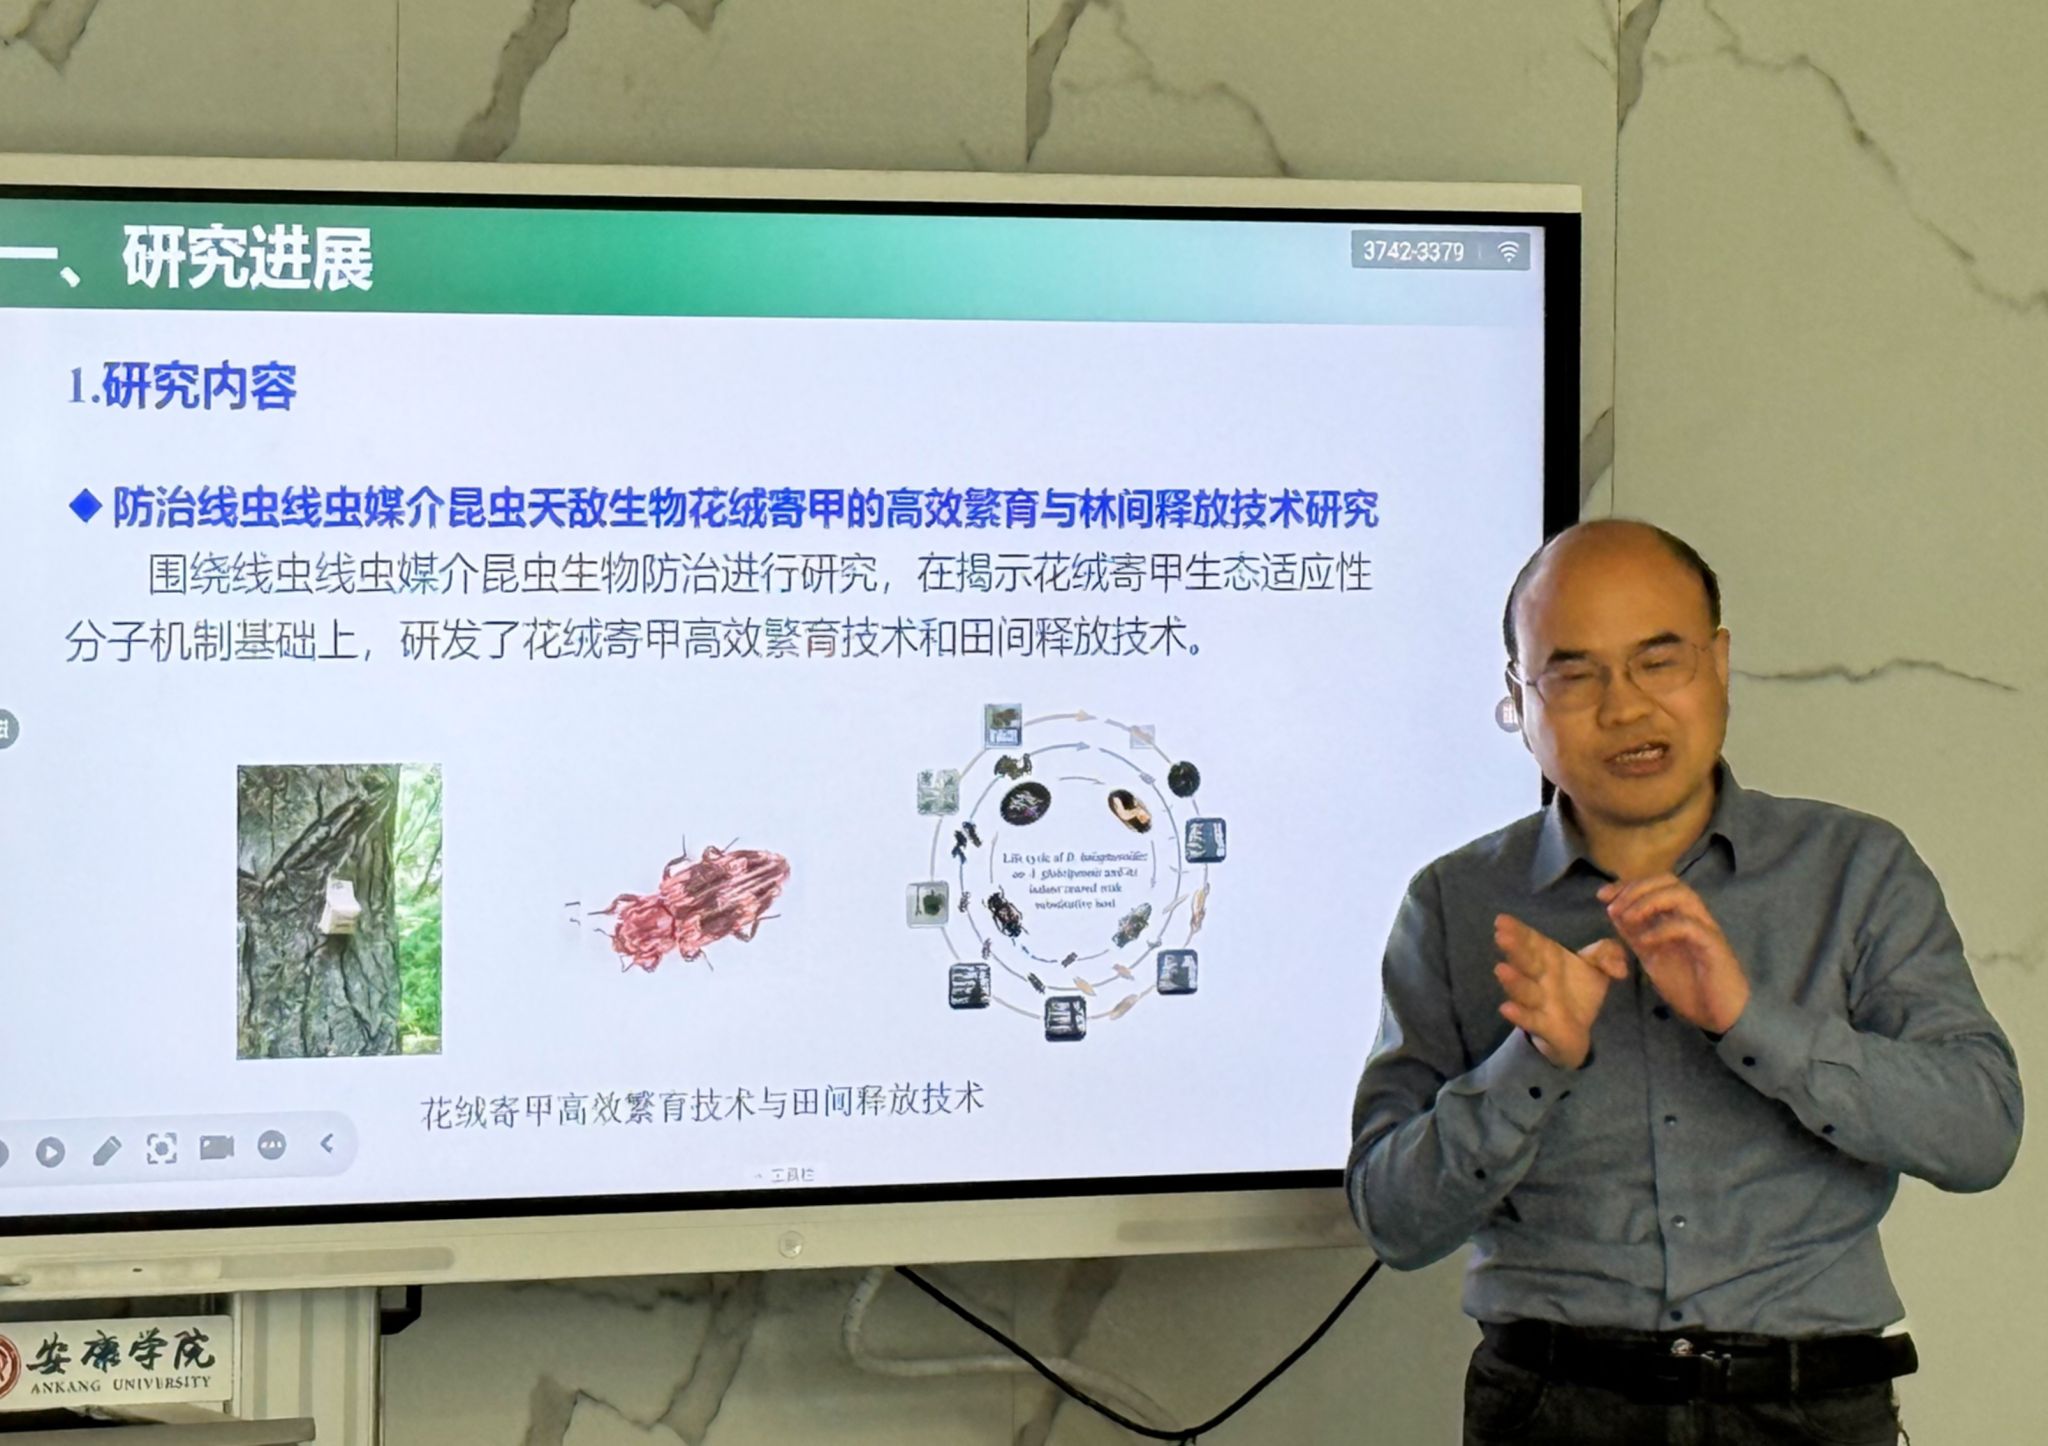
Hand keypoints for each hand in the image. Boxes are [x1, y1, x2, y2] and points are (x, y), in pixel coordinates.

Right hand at [1493, 915, 1629, 1069]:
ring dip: (1513, 981)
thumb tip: (1618, 965)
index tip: (1502, 920)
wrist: (1578, 1030)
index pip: (1532, 941)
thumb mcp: (1598, 968)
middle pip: (1525, 962)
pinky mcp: (1543, 1025)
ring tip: (1500, 970)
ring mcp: (1538, 1002)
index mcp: (1549, 959)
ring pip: (1524, 990)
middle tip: (1501, 936)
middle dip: (1514, 949)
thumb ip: (1607, 956)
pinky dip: (1519, 1015)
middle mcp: (1539, 978)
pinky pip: (1530, 1019)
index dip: (1518, 931)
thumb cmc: (1580, 990)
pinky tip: (1506, 1008)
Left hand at [1598, 875, 1749, 1033]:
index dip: (1627, 884)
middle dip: (1636, 887)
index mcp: (1678, 916)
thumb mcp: (1652, 957)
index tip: (1602, 895)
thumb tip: (1613, 911)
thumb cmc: (1690, 987)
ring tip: (1627, 918)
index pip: (1655, 884)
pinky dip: (1662, 929)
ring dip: (1649, 901)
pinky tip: (1644, 942)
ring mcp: (1706, 929)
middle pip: (1669, 880)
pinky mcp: (1713, 946)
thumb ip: (1635, 934)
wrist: (1720, 1015)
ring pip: (1682, 895)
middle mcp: (1694, 917)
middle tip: (1613, 906)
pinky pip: (1689, 926)